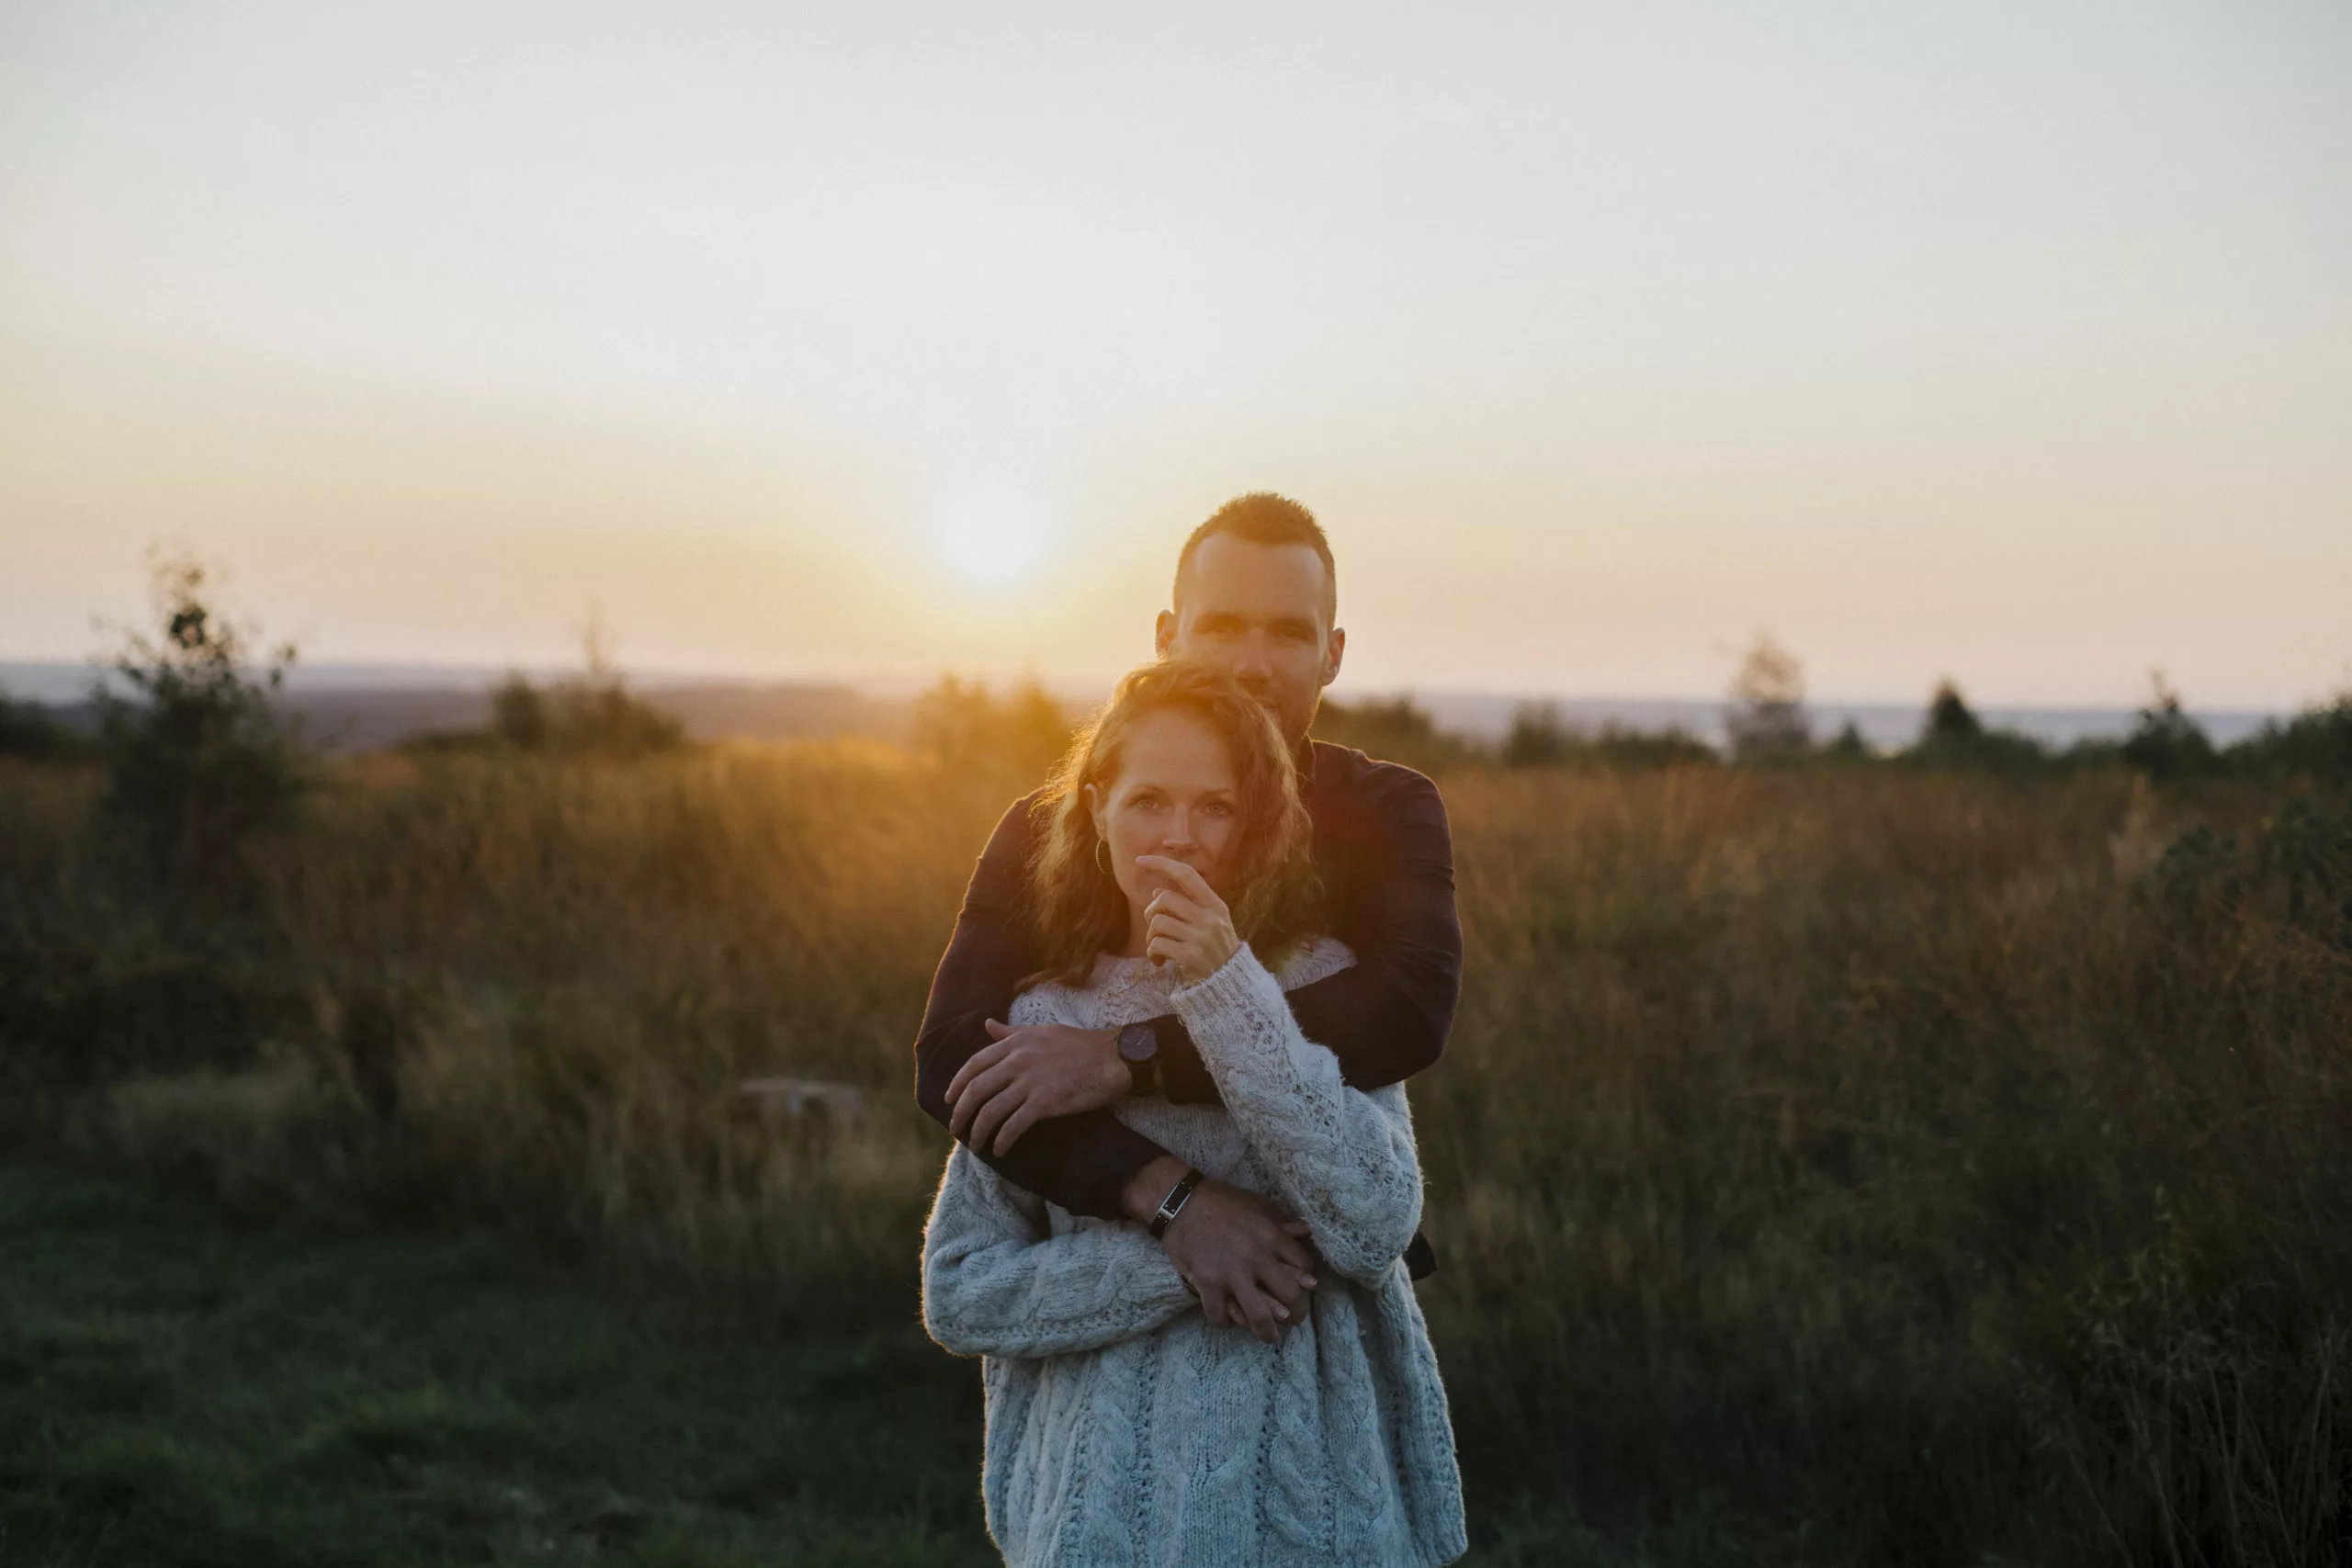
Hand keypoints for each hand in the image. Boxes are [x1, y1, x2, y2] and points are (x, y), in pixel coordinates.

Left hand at [945, 1021, 1128, 1156]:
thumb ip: (1011, 1033)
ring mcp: (1030, 1083)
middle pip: (976, 1090)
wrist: (1113, 1057)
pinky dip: (1002, 1140)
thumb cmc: (1081, 1044)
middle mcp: (1018, 1061)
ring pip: (990, 1111)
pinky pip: (1013, 1125)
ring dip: (978, 1132)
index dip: (957, 1084)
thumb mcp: (1041, 1032)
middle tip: (955, 1129)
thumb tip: (987, 1025)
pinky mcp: (1044, 1103)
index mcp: (1015, 1044)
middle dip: (960, 1112)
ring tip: (975, 1145)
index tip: (949, 1099)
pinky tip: (999, 1150)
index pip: (974, 1064)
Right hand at [1123, 1158, 1320, 1343]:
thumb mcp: (1258, 1205)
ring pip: (1260, 1316)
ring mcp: (1232, 1273)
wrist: (1180, 1202)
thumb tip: (1306, 1231)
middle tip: (1294, 1319)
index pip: (1304, 1265)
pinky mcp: (1207, 1284)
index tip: (1304, 1286)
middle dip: (1297, 1311)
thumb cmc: (1222, 1202)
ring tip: (1269, 1337)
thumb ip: (1281, 1223)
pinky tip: (1229, 1321)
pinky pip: (1221, 1316)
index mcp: (1272, 1236)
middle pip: (1290, 1295)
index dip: (1307, 1278)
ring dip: (1267, 1332)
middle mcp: (1257, 1257)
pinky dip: (1226, 1323)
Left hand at [1134, 855, 1239, 981]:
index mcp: (1215, 905)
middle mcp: (1209, 917)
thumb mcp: (1210, 923)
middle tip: (1154, 928)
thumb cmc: (1215, 949)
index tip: (1140, 860)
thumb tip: (1156, 891)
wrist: (1229, 984)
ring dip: (1150, 936)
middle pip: (1164, 898)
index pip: (1186, 875)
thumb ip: (1187, 905)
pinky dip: (1153, 953)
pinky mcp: (1190, 955)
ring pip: (1157, 922)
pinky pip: (1157, 944)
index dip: (1162, 864)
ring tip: (1158, 948)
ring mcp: (1200, 936)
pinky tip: (1160, 961)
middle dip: (1151, 911)